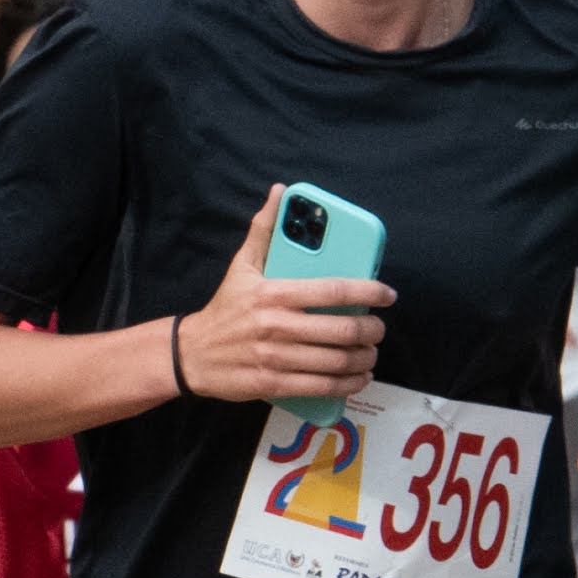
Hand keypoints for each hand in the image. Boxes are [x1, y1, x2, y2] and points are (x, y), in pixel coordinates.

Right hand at [172, 184, 388, 409]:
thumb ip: (264, 231)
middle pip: (343, 330)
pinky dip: (348, 384)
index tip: (387, 295)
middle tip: (378, 329)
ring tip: (370, 353)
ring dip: (364, 358)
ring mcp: (275, 356)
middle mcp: (277, 325)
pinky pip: (322, 385)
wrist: (190, 354)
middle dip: (372, 331)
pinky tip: (358, 377)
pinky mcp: (272, 382)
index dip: (370, 292)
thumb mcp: (241, 267)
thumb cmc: (224, 310)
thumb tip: (279, 193)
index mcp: (275, 292)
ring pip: (337, 360)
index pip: (335, 290)